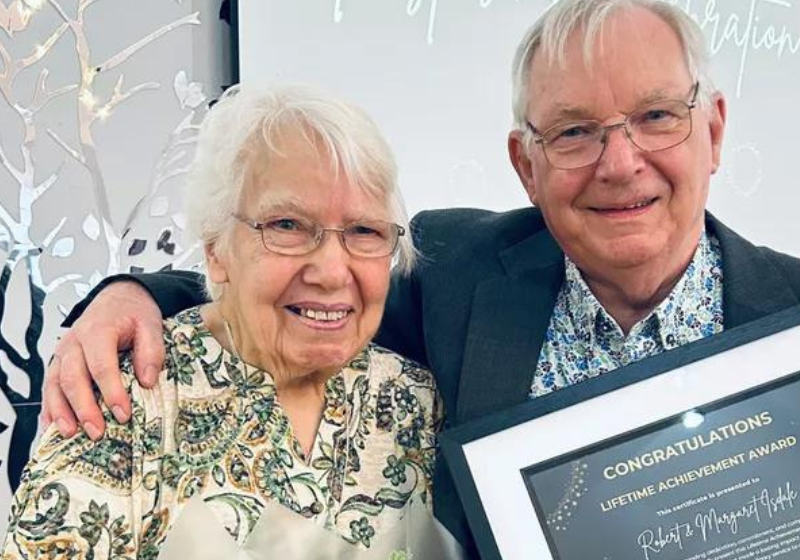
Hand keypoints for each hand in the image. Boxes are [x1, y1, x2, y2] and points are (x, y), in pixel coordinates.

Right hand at [42, 281, 164, 439]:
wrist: (118, 299)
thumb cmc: (133, 314)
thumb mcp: (151, 325)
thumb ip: (152, 351)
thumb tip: (147, 380)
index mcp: (98, 331)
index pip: (102, 365)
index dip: (112, 392)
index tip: (123, 414)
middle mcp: (74, 342)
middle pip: (73, 378)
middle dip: (84, 408)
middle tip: (97, 431)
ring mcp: (62, 353)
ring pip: (55, 384)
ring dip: (61, 412)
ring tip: (71, 434)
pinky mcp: (58, 362)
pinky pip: (49, 387)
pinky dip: (49, 408)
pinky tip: (53, 427)